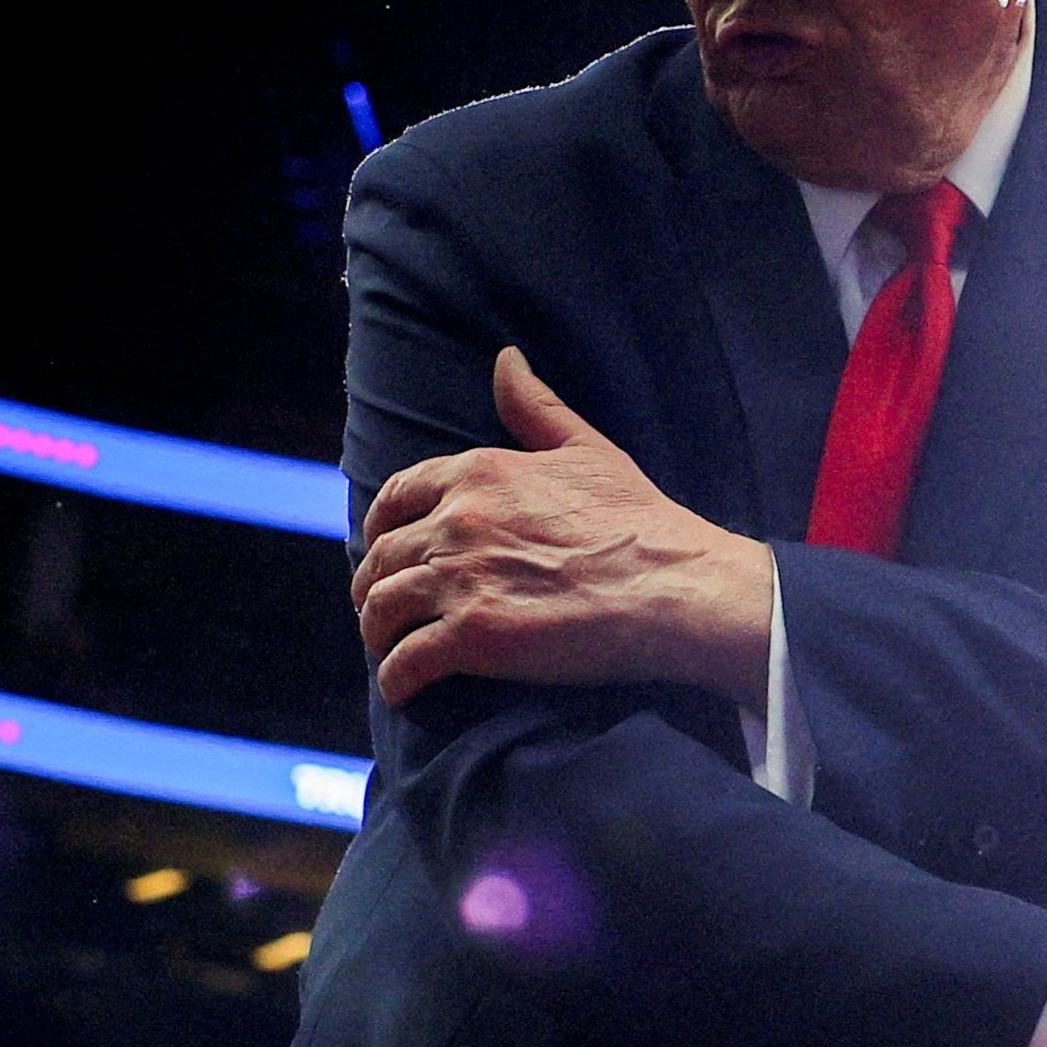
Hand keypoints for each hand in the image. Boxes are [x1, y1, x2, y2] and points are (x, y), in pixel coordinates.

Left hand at [350, 347, 774, 707]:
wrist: (674, 586)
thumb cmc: (640, 520)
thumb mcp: (586, 448)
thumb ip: (535, 406)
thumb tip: (506, 358)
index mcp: (478, 473)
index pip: (398, 495)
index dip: (380, 523)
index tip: (383, 546)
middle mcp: (458, 522)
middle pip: (382, 556)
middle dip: (372, 583)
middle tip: (381, 606)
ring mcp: (461, 580)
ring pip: (382, 608)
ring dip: (376, 632)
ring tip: (387, 647)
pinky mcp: (472, 637)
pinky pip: (406, 661)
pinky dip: (396, 679)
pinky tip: (403, 687)